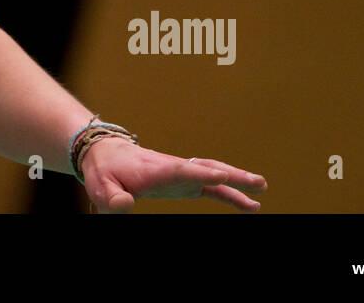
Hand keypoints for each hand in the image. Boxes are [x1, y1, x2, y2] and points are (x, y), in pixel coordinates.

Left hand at [81, 137, 266, 212]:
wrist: (106, 155)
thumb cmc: (104, 172)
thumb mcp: (102, 188)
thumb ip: (113, 199)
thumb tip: (124, 207)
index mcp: (154, 169)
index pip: (180, 170)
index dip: (200, 174)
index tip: (222, 176)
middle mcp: (173, 168)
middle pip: (206, 169)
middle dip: (232, 175)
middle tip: (258, 183)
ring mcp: (181, 174)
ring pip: (213, 174)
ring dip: (237, 182)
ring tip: (262, 190)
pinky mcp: (184, 182)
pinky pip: (211, 187)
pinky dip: (230, 194)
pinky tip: (249, 204)